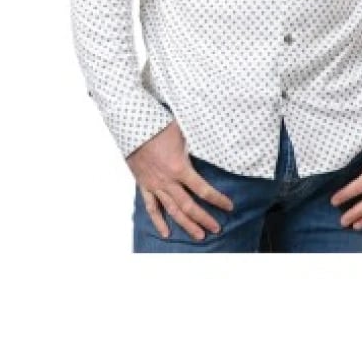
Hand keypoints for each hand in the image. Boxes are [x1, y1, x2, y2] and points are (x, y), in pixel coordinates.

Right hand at [125, 119, 234, 239]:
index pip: (203, 189)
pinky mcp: (144, 185)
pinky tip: (166, 233)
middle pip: (189, 206)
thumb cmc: (159, 125)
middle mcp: (168, 181)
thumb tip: (212, 144)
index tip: (229, 206)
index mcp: (179, 168)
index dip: (217, 199)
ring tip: (199, 236)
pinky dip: (158, 221)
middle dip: (204, 219)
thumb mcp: (183, 132)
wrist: (132, 126)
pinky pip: (151, 207)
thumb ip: (196, 143)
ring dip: (186, 224)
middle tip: (216, 228)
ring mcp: (155, 185)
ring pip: (172, 211)